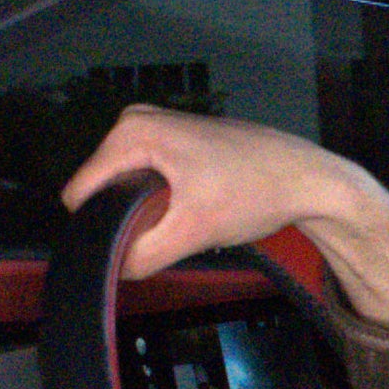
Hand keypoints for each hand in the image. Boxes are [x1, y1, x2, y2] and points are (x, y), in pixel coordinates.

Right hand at [57, 107, 388, 343]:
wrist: (308, 178)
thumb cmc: (257, 194)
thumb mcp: (193, 231)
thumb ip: (141, 254)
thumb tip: (112, 268)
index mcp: (131, 133)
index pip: (81, 194)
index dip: (102, 227)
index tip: (140, 240)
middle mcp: (136, 120)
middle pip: (102, 190)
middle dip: (128, 217)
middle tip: (172, 227)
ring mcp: (155, 126)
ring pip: (123, 188)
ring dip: (147, 211)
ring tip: (186, 216)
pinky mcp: (172, 139)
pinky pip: (145, 179)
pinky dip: (162, 199)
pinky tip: (195, 205)